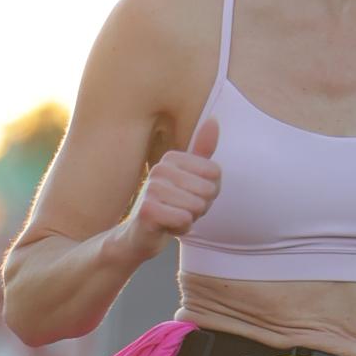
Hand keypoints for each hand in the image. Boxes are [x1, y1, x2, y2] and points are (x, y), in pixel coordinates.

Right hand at [116, 117, 221, 264]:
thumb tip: (214, 119)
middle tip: (180, 210)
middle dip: (200, 207)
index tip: (189, 196)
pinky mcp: (147, 210)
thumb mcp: (190, 178)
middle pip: (208, 190)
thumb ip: (202, 152)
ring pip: (196, 206)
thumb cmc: (169, 206)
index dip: (210, 191)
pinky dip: (180, 229)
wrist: (139, 235)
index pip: (215, 173)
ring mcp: (151, 189)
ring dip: (190, 219)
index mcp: (171, 158)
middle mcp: (159, 169)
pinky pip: (184, 219)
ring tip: (172, 218)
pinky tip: (165, 227)